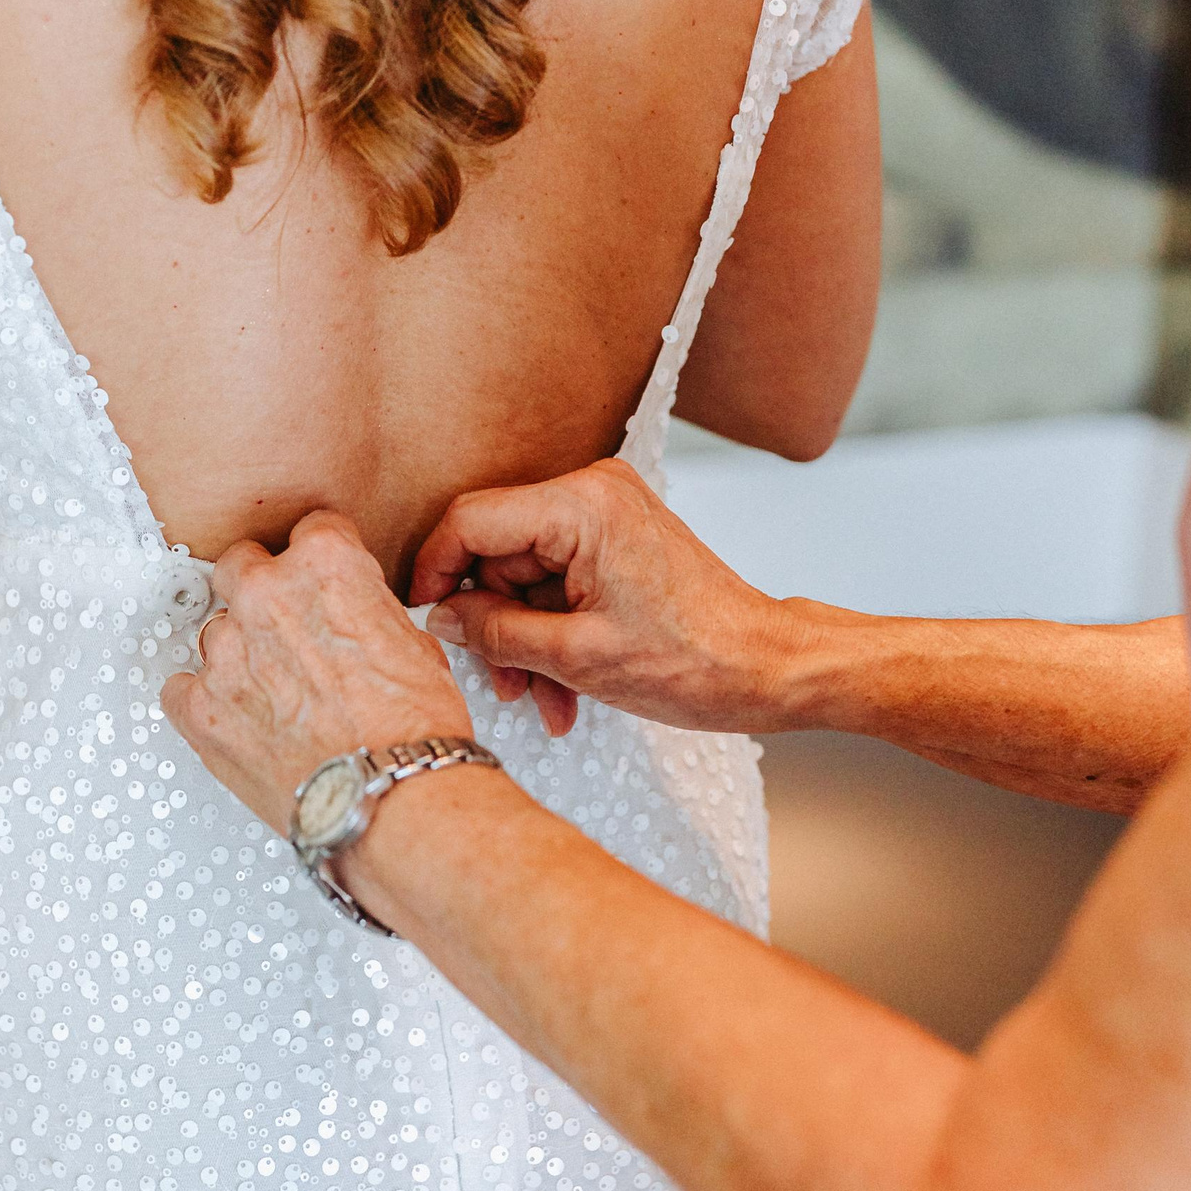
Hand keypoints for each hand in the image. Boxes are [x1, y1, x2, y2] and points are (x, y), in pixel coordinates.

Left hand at [162, 511, 471, 837]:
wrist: (389, 799)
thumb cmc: (411, 732)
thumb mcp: (414, 644)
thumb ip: (366, 610)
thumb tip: (356, 615)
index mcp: (325, 565)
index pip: (310, 530)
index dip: (321, 559)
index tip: (318, 578)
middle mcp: (267, 596)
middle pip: (242, 564)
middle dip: (262, 589)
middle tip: (285, 627)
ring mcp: (227, 651)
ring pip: (214, 630)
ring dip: (238, 654)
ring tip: (275, 695)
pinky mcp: (200, 706)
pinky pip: (180, 688)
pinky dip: (204, 701)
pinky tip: (238, 718)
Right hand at [411, 457, 800, 737]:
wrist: (766, 666)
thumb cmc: (696, 661)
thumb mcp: (577, 657)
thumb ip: (495, 631)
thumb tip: (442, 617)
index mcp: (582, 507)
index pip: (471, 521)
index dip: (436, 572)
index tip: (424, 618)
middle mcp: (593, 493)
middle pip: (497, 551)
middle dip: (494, 623)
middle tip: (504, 684)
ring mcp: (607, 513)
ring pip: (525, 574)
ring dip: (525, 639)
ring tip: (544, 698)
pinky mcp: (617, 538)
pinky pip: (557, 579)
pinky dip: (553, 629)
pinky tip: (564, 685)